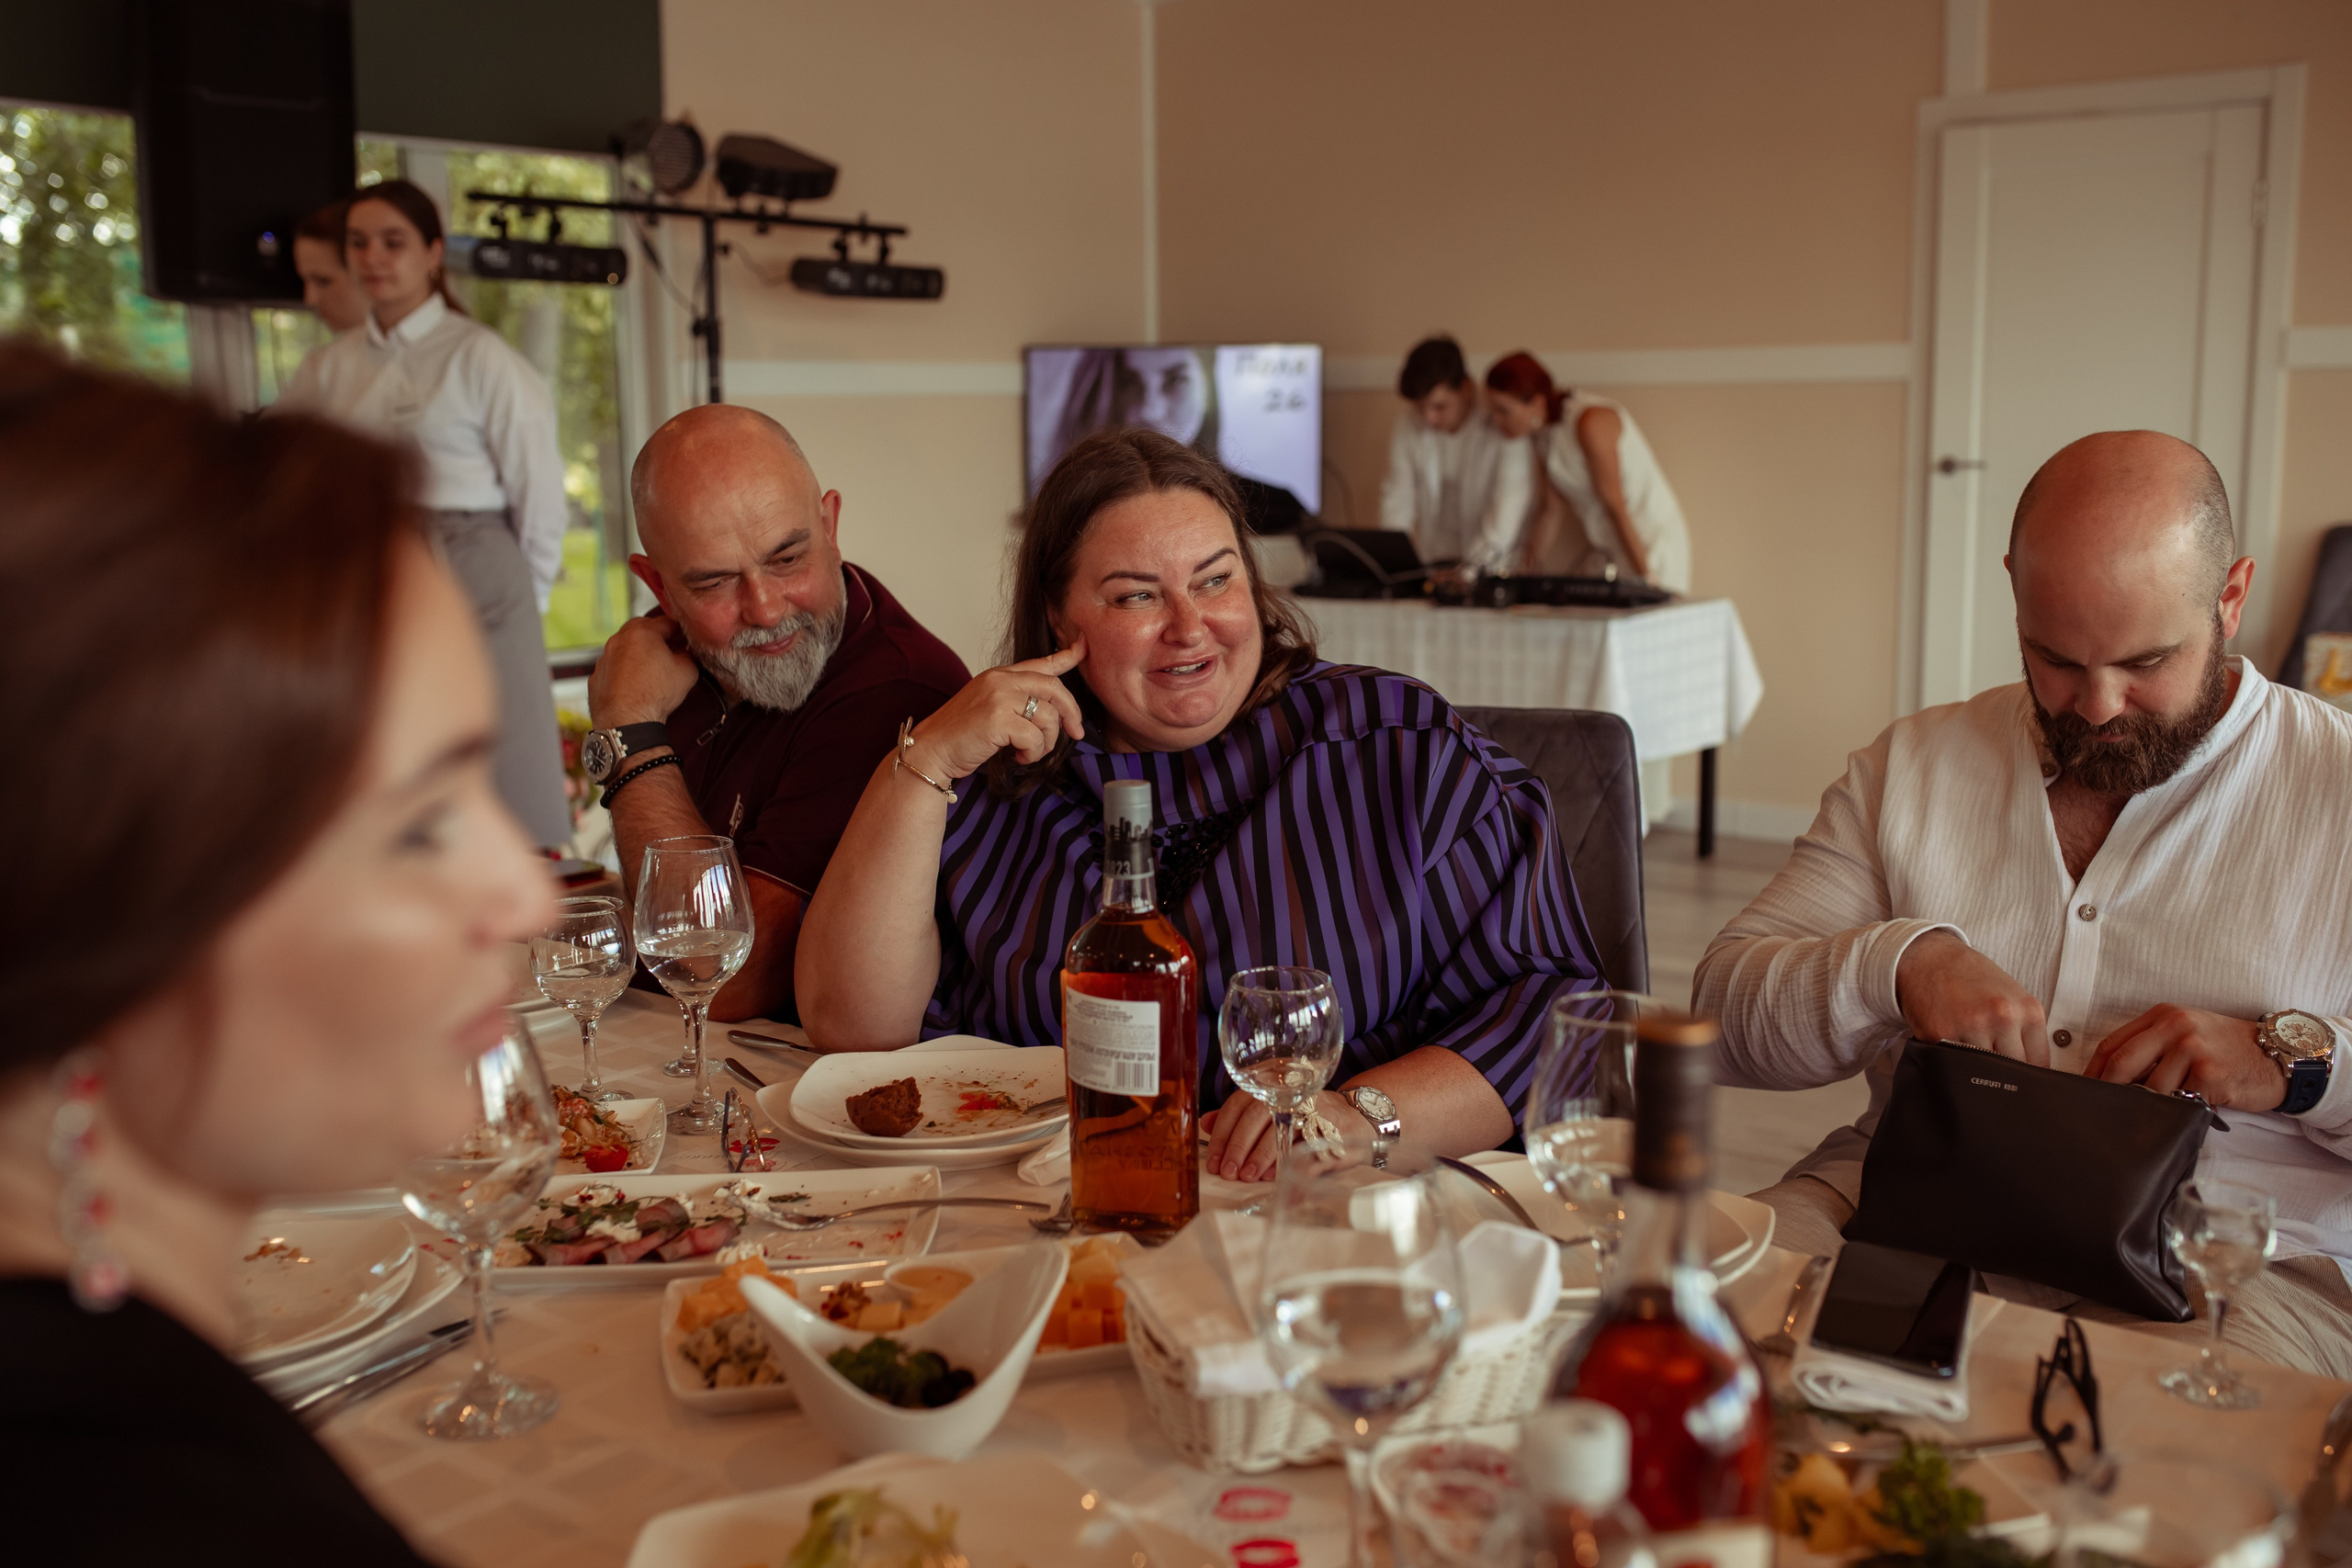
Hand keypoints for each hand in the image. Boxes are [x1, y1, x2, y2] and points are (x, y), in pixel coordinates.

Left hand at [589, 611, 697, 726]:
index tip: (687, 641)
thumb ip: (689, 655)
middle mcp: (619, 639)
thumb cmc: (656, 694)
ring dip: (638, 653)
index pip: (668, 622)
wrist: (627, 722)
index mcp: (642, 632)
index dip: (681, 632)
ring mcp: (604, 657)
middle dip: (657, 637)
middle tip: (670, 651)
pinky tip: (635, 684)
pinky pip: (614, 666)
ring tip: (652, 670)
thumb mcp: (688, 671)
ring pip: (625, 647)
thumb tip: (686, 653)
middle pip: (642, 629)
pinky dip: (624, 670)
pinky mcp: (597, 676)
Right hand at [902, 642, 1087, 780]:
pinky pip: (1035, 738)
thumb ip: (1015, 701)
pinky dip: (1032, 753)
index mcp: (999, 675)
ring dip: (1046, 743)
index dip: (1067, 656)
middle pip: (1054, 688)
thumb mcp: (990, 708)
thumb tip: (1049, 710)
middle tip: (1076, 734)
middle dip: (1071, 713)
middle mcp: (1000, 680)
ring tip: (1029, 752)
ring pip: (1048, 717)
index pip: (1040, 662)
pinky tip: (1018, 757)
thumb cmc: (960, 735)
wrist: (931, 750)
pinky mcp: (998, 719)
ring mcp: (999, 697)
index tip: (1084, 647)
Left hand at [1203, 1089, 1353, 1181]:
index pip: (1238, 1104)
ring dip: (1261, 1157)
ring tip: (1248, 1176)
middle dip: (1238, 1147)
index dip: (1222, 1133)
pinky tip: (1276, 1180)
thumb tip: (1205, 1123)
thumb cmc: (1305, 1116)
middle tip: (1228, 1172)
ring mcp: (1312, 1108)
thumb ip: (1240, 1115)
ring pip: (1280, 1130)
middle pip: (1256, 1115)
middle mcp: (1290, 1091)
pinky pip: (1304, 1148)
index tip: (1213, 1159)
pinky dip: (1289, 1166)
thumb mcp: (1272, 1110)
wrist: (1355, 1118)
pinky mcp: (1331, 1128)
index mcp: (1271, 1085)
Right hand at [1894, 930, 2051, 1066]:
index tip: (2018, 1079)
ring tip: (1969, 1053)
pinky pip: (1953, 1063)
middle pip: (2012, 1073)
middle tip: (1991, 1068)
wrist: (1931, 958)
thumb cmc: (1972, 978)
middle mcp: (2002, 1017)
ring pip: (1983, 1073)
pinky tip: (1950, 1044)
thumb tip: (2031, 1071)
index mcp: (2027, 1010)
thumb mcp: (2013, 996)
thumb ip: (2025, 1031)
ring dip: (1976, 1071)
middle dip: (2002, 1075)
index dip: (2028, 1076)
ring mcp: (1971, 1026)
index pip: (2038, 1064)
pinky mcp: (1940, 1033)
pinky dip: (1951, 1061)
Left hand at [2086, 1005, 2285, 1109]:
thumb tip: (2111, 1077)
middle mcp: (2176, 1027)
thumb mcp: (2187, 1033)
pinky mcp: (2210, 1074)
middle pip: (2122, 1063)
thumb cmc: (2226, 1049)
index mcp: (2164, 1015)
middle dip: (2108, 1090)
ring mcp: (2193, 1049)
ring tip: (2148, 1116)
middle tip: (2100, 1110)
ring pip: (2150, 1088)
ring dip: (2146, 1107)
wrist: (2278, 1056)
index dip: (2094, 1070)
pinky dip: (2175, 1112)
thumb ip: (2152, 1046)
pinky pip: (2179, 1101)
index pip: (2113, 1043)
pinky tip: (2182, 1114)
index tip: (2083, 1090)